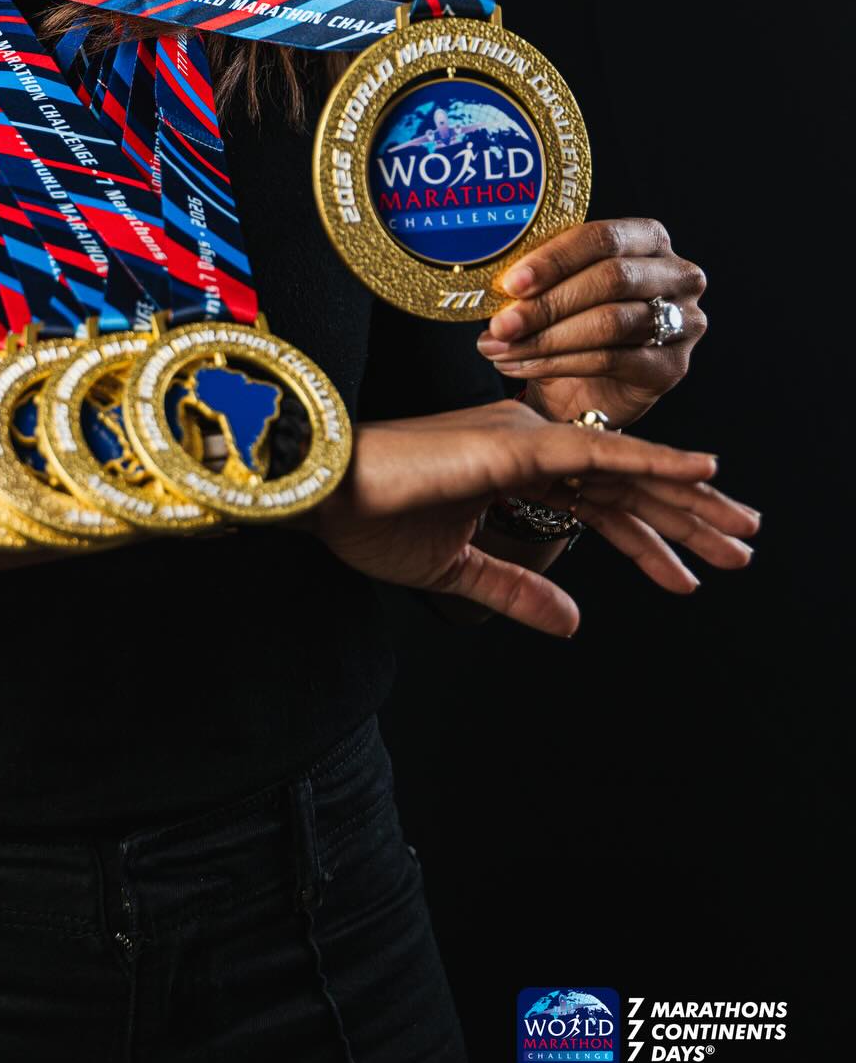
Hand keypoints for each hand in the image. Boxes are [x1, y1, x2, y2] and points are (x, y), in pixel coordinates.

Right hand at [307, 399, 756, 635]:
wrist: (322, 495)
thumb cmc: (371, 522)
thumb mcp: (458, 569)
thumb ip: (518, 589)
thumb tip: (575, 622)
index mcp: (511, 466)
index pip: (598, 503)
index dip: (646, 540)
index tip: (688, 577)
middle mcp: (526, 444)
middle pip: (623, 485)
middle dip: (685, 519)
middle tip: (741, 547)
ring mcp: (524, 440)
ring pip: (624, 472)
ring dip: (688, 503)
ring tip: (740, 530)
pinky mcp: (516, 447)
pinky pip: (599, 456)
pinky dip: (654, 464)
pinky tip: (700, 475)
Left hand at [475, 218, 707, 424]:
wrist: (591, 385)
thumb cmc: (573, 321)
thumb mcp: (556, 287)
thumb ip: (536, 278)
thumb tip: (494, 284)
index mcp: (648, 238)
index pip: (602, 238)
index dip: (554, 259)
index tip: (511, 283)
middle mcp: (677, 274)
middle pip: (610, 279)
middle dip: (546, 304)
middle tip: (500, 324)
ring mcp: (684, 321)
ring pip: (609, 323)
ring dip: (546, 338)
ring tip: (500, 348)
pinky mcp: (672, 367)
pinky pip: (611, 360)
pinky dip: (558, 363)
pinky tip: (521, 366)